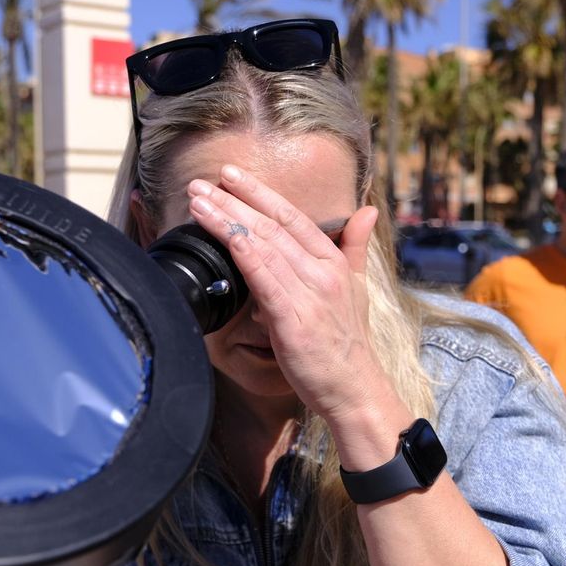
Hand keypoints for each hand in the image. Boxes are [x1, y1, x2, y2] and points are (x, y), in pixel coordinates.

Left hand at [185, 164, 385, 421]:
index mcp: (333, 261)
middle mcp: (322, 272)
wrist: (354, 389)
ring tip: (198, 203)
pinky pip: (263, 277)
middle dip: (233, 201)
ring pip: (263, 246)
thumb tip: (368, 210)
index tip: (231, 176)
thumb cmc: (348, 343)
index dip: (259, 193)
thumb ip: (355, 246)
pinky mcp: (293, 319)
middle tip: (201, 183)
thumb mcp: (357, 287)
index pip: (292, 217)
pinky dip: (242, 252)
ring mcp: (309, 294)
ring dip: (226, 221)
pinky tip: (222, 236)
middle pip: (272, 226)